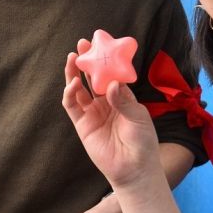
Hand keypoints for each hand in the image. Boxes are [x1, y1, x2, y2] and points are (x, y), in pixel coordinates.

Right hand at [63, 47, 161, 188]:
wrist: (135, 168)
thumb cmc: (142, 142)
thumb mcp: (138, 117)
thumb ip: (123, 100)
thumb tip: (111, 83)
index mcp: (121, 97)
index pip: (110, 74)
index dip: (105, 59)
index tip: (101, 43)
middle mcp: (105, 103)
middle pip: (92, 78)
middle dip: (87, 60)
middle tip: (82, 44)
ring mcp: (92, 113)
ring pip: (79, 89)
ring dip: (74, 74)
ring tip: (72, 58)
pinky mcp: (82, 125)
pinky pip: (72, 106)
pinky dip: (70, 94)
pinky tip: (72, 83)